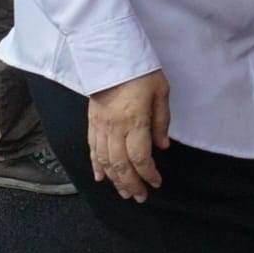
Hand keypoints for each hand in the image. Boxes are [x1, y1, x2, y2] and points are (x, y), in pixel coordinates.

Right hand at [87, 70, 170, 202]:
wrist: (111, 55)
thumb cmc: (142, 72)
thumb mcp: (161, 92)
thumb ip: (162, 121)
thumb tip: (162, 147)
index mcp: (135, 120)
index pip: (140, 157)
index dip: (148, 174)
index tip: (157, 182)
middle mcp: (115, 128)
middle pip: (121, 165)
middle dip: (131, 184)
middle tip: (140, 197)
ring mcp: (100, 126)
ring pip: (105, 161)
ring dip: (115, 180)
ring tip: (124, 192)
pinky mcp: (91, 122)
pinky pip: (92, 149)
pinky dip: (96, 165)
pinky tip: (101, 177)